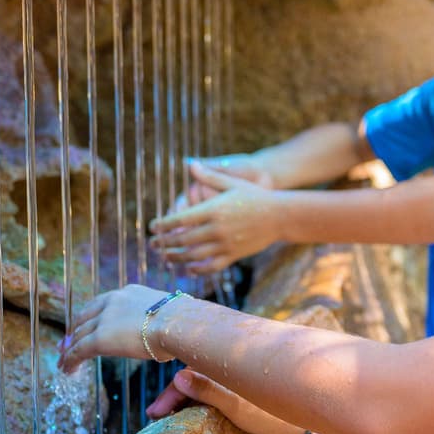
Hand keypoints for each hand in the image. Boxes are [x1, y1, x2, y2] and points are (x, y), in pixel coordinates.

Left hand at [57, 284, 188, 373]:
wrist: (178, 322)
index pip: (103, 303)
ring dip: (70, 348)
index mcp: (129, 292)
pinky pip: (78, 350)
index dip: (92, 316)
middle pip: (86, 316)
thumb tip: (166, 329)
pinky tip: (67, 369)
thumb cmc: (184, 321)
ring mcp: (104, 319)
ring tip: (64, 361)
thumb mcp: (168, 312)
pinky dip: (70, 359)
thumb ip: (158, 318)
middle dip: (75, 330)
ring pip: (79, 335)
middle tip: (67, 342)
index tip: (87, 325)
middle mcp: (113, 301)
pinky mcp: (99, 338)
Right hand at [148, 368, 302, 433]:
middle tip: (153, 417)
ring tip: (166, 417)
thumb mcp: (235, 406)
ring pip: (201, 385)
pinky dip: (197, 402)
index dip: (169, 394)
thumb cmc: (270, 416)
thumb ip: (207, 391)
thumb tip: (178, 376)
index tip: (153, 414)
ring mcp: (234, 379)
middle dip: (172, 396)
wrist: (300, 428)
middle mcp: (228, 368)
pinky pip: (212, 392)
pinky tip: (189, 413)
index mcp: (225, 365)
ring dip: (184, 399)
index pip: (187, 375)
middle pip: (192, 378)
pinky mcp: (240, 390)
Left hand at [151, 163, 281, 273]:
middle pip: (183, 239)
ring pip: (194, 255)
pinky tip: (188, 268)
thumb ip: (209, 176)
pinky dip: (197, 269)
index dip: (163, 225)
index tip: (152, 227)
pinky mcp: (234, 255)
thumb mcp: (232, 183)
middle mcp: (217, 228)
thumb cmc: (255, 196)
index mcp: (214, 209)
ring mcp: (225, 244)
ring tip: (166, 257)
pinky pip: (211, 266)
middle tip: (153, 244)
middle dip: (165, 243)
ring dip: (176, 257)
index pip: (180, 219)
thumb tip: (190, 164)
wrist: (280, 216)